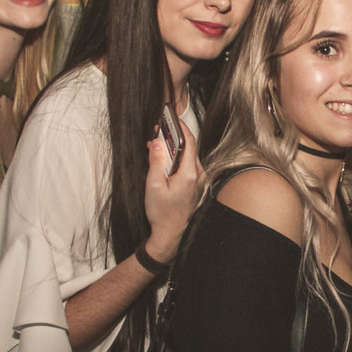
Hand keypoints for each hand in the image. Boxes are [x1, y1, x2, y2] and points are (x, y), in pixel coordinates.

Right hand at [143, 119, 203, 264]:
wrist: (170, 234)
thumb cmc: (162, 214)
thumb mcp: (153, 186)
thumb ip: (156, 162)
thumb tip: (157, 143)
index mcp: (190, 174)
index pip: (188, 142)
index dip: (179, 127)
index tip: (170, 117)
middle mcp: (198, 176)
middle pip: (187, 148)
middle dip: (172, 137)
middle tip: (158, 129)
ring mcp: (198, 181)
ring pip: (186, 157)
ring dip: (172, 149)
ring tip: (155, 145)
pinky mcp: (195, 186)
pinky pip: (186, 166)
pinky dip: (175, 160)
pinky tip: (162, 161)